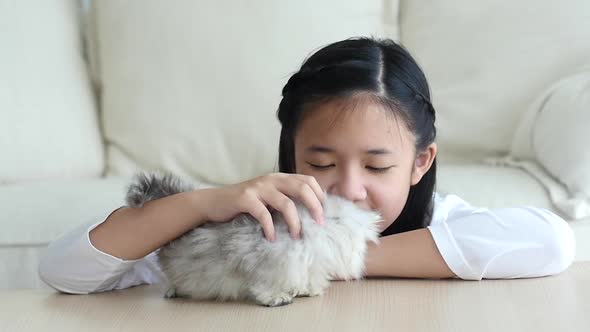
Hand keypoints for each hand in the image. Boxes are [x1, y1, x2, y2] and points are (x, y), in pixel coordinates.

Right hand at [202, 173, 324, 241]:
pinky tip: (272, 238)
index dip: (319, 195)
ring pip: (286, 203)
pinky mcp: (245, 199)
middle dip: (314, 207)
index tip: (324, 213)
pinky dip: (270, 228)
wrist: (214, 202)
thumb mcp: (268, 197)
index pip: (307, 180)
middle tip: (319, 224)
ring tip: (296, 236)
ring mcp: (258, 188)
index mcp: (279, 178)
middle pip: (301, 188)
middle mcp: (271, 179)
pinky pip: (264, 214)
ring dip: (295, 222)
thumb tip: (310, 214)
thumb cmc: (244, 203)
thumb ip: (284, 198)